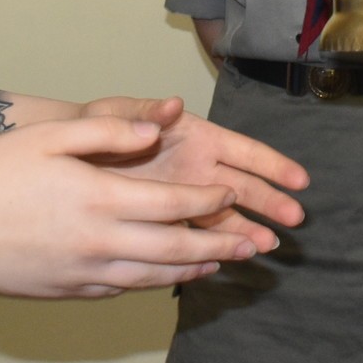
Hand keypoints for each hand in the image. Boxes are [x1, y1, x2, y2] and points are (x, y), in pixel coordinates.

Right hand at [0, 116, 261, 298]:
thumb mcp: (50, 137)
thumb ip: (109, 132)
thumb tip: (159, 126)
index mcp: (101, 199)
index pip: (173, 203)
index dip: (208, 200)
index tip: (231, 193)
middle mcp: (100, 242)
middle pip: (176, 249)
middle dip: (218, 245)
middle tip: (253, 245)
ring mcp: (84, 273)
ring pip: (154, 278)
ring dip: (192, 270)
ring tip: (219, 264)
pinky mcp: (68, 292)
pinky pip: (122, 290)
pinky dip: (152, 284)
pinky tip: (164, 277)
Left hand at [81, 95, 307, 254]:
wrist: (63, 157)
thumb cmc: (92, 126)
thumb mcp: (115, 114)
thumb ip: (143, 112)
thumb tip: (173, 104)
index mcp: (194, 136)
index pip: (242, 150)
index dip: (272, 165)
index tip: (299, 180)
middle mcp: (196, 166)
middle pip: (242, 185)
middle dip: (270, 202)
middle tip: (295, 220)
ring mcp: (183, 194)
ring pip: (223, 214)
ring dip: (246, 229)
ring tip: (267, 247)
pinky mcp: (166, 218)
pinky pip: (195, 234)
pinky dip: (213, 245)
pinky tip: (229, 258)